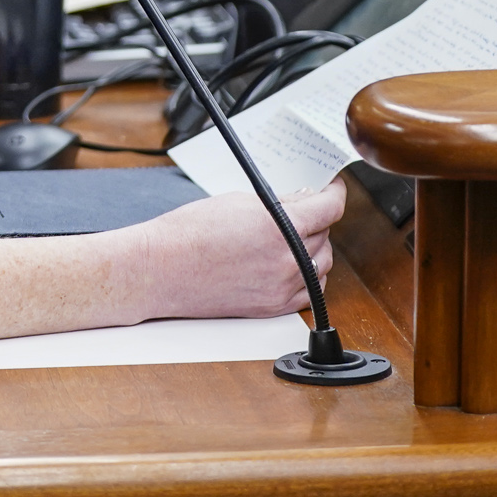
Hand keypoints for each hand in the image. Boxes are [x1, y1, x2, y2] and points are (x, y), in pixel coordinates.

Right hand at [130, 179, 343, 320]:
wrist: (162, 269)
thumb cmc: (189, 233)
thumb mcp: (238, 202)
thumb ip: (280, 203)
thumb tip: (304, 201)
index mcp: (280, 228)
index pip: (328, 208)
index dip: (334, 193)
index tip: (333, 188)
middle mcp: (287, 261)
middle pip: (325, 236)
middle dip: (316, 220)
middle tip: (300, 209)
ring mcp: (282, 288)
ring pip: (322, 265)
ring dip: (313, 248)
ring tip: (291, 237)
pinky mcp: (273, 307)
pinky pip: (310, 292)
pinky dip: (307, 276)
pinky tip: (292, 264)